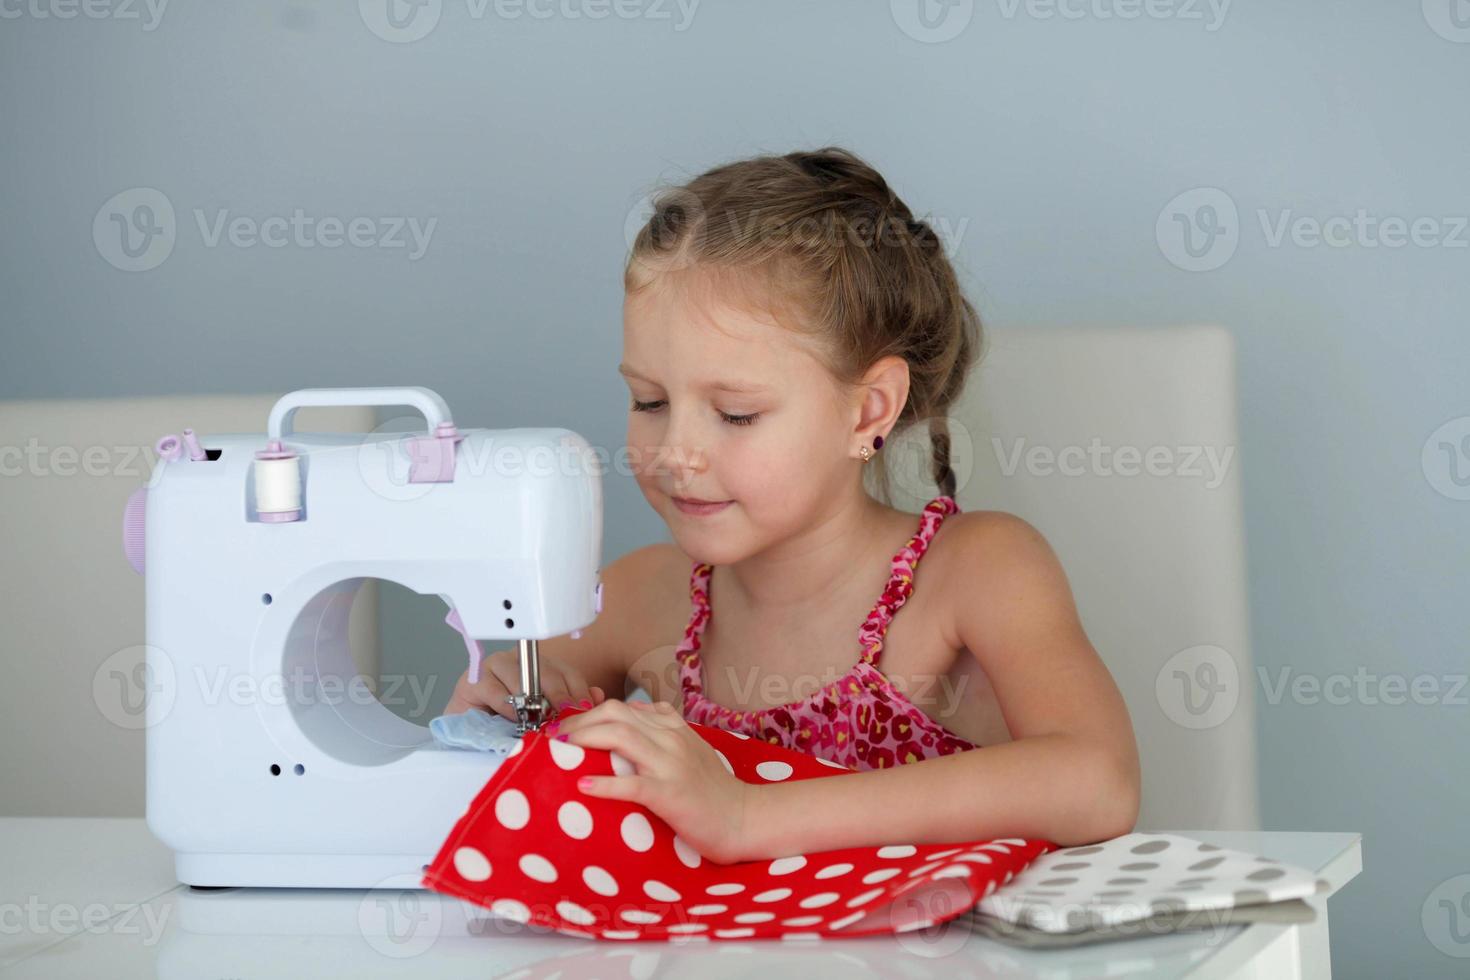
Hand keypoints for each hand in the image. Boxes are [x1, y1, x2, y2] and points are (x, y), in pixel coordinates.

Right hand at [444, 648, 606, 721]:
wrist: (469, 735)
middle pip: (547, 672)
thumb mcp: (545, 717)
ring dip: (532, 701)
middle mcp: (520, 662)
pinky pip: (495, 690)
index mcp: (541, 668)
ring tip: (540, 720)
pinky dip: (507, 707)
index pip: (568, 672)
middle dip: (559, 696)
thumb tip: (597, 697)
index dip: (579, 691)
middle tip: (565, 716)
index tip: (585, 709)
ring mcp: (495, 667)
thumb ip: (571, 706)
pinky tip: (515, 719)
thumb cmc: (508, 725)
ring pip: (522, 678)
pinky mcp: (474, 679)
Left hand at [549, 699, 752, 864]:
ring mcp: (671, 765)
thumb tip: (630, 716)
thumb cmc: (714, 790)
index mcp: (673, 727)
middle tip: (556, 737)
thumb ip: (662, 730)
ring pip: (621, 738)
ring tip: (561, 751)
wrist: (744, 818)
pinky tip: (584, 786)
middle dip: (579, 721)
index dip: (588, 712)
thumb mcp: (689, 749)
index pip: (622, 707)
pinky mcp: (672, 794)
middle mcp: (671, 739)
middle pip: (615, 714)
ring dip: (584, 740)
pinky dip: (605, 784)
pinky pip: (633, 784)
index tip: (567, 726)